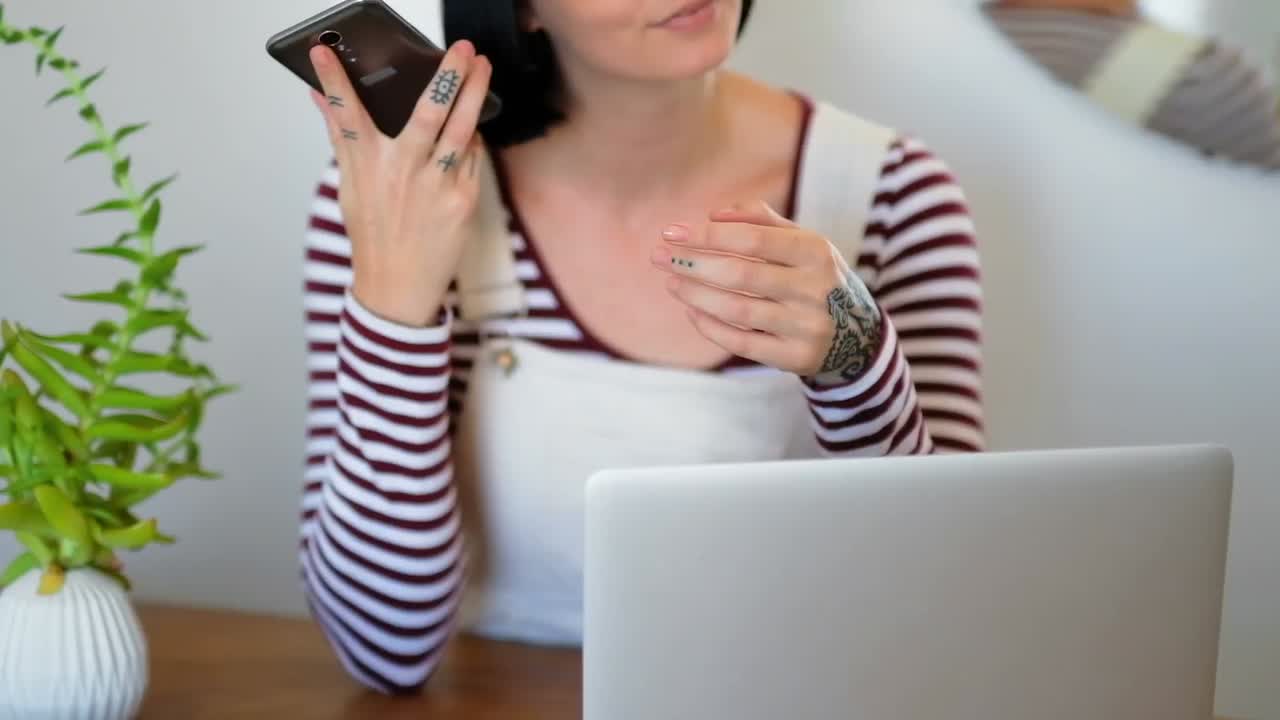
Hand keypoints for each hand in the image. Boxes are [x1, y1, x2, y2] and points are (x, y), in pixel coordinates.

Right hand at [309, 40, 492, 325]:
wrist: (398, 288)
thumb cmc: (374, 235)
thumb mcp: (350, 187)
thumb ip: (341, 137)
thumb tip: (319, 98)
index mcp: (367, 166)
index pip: (345, 114)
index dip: (333, 81)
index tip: (323, 51)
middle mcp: (401, 172)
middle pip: (427, 114)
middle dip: (446, 76)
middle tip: (460, 49)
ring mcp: (436, 186)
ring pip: (462, 130)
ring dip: (475, 94)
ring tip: (482, 66)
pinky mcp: (462, 201)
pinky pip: (472, 157)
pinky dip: (473, 137)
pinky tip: (474, 121)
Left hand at [652, 201, 884, 382]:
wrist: (858, 336)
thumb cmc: (815, 277)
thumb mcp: (802, 243)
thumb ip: (760, 220)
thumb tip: (713, 214)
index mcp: (815, 251)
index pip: (753, 240)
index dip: (708, 236)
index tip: (672, 232)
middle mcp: (815, 289)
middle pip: (740, 275)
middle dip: (692, 264)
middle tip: (658, 257)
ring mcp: (806, 327)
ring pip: (737, 310)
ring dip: (695, 295)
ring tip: (671, 282)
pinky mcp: (795, 358)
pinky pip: (742, 344)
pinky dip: (710, 327)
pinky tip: (691, 310)